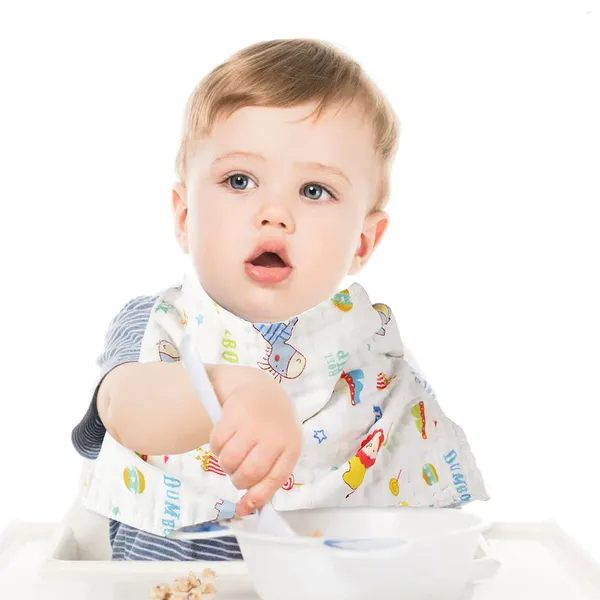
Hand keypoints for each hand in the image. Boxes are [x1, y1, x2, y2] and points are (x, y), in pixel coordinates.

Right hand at [209, 367, 301, 515]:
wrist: (265, 393)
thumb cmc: (274, 429)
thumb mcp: (280, 451)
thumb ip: (266, 479)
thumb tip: (244, 510)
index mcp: (290, 448)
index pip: (273, 480)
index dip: (257, 497)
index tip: (242, 507)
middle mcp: (273, 437)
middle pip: (247, 474)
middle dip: (237, 480)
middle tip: (237, 472)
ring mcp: (253, 424)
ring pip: (228, 461)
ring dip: (225, 465)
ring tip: (232, 455)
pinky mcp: (234, 414)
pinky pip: (216, 443)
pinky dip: (216, 448)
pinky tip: (225, 441)